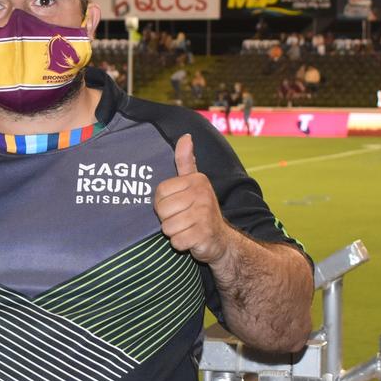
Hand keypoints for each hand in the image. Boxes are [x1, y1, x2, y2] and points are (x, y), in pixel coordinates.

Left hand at [154, 133, 230, 263]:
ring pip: (167, 228)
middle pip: (162, 210)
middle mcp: (202, 194)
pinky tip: (192, 239)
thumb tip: (185, 136)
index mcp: (197, 180)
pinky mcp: (203, 235)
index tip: (177, 206)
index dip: (163, 204)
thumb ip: (186, 161)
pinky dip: (181, 244)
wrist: (221, 239)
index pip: (160, 193)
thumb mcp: (194, 183)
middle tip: (183, 219)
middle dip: (168, 220)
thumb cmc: (201, 210)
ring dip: (175, 233)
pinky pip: (176, 242)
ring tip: (188, 229)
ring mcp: (204, 215)